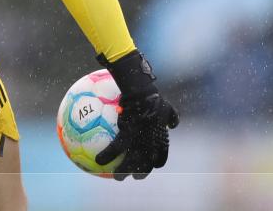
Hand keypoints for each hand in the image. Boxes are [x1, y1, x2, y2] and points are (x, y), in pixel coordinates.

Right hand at [94, 50, 178, 179]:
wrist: (142, 93)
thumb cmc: (154, 98)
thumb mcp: (167, 108)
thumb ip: (172, 117)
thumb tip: (174, 123)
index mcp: (159, 141)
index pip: (160, 159)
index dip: (154, 164)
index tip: (149, 164)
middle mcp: (150, 146)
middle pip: (146, 167)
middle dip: (139, 174)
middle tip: (133, 176)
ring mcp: (139, 143)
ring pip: (130, 165)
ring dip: (122, 173)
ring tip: (116, 178)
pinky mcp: (127, 136)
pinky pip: (115, 150)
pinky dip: (107, 157)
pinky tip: (99, 161)